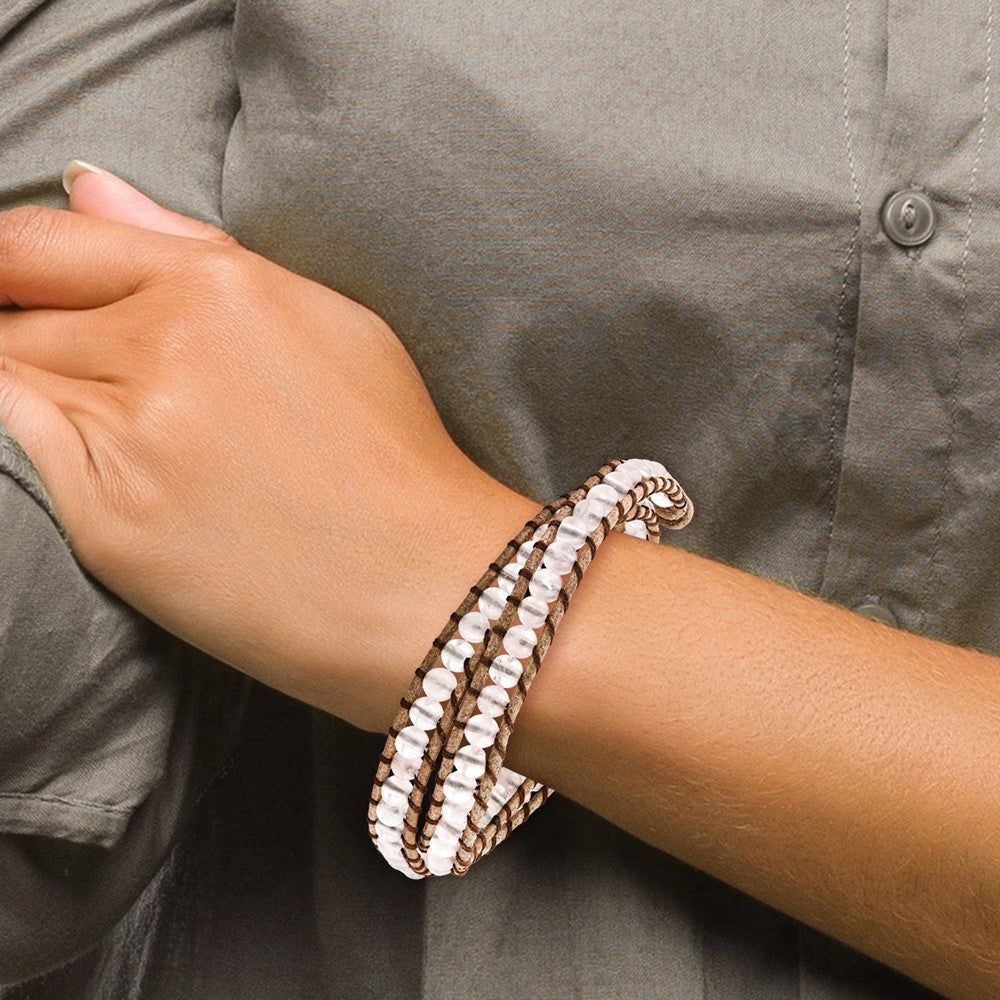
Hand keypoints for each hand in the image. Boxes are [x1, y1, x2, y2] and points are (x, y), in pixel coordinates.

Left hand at [0, 167, 532, 729]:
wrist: (427, 585)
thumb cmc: (395, 455)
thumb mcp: (329, 321)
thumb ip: (195, 248)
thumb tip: (90, 189)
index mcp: (222, 288)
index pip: (43, 243)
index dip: (10, 263)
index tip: (15, 286)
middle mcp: (167, 348)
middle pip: (19, 314)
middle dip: (31, 333)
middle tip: (105, 383)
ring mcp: (132, 438)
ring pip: (12, 380)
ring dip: (44, 395)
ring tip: (133, 435)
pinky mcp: (109, 524)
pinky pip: (23, 455)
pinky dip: (44, 448)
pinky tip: (118, 471)